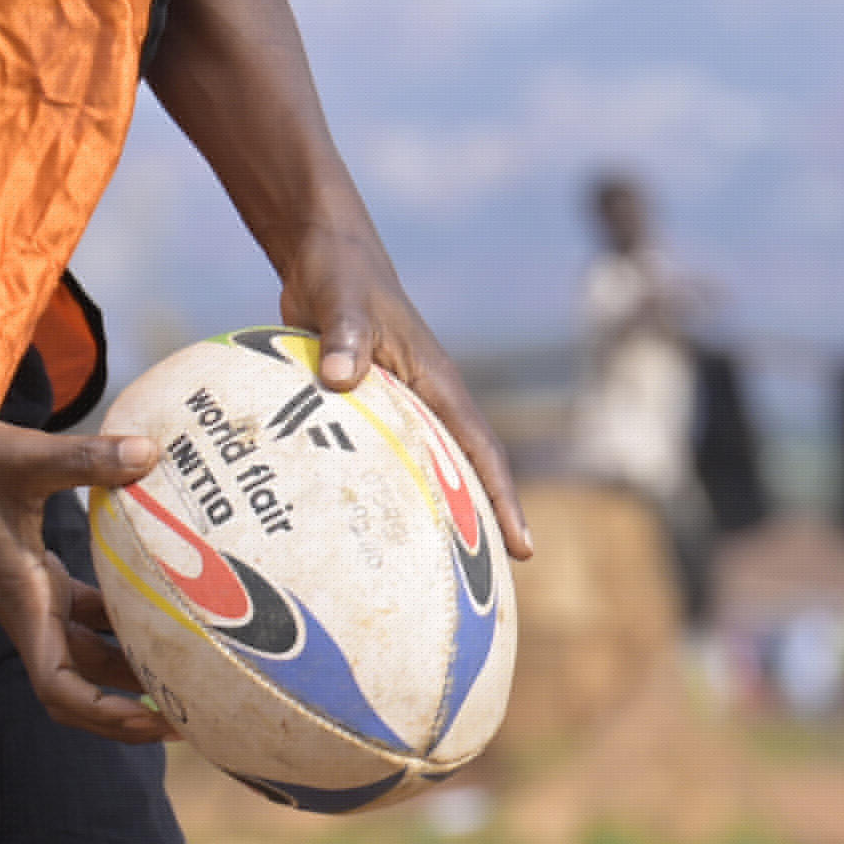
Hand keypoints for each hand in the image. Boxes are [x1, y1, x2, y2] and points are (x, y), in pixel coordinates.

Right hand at [0, 409, 175, 743]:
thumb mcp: (21, 457)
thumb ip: (86, 459)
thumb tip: (149, 454)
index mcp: (24, 601)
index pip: (60, 687)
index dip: (106, 714)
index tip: (153, 719)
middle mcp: (30, 610)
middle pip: (82, 687)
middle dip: (131, 709)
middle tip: (193, 712)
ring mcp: (33, 596)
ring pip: (87, 654)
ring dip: (130, 670)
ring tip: (190, 669)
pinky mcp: (35, 575)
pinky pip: (84, 616)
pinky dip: (119, 622)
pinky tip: (162, 602)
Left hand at [279, 224, 527, 555]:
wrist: (322, 255)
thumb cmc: (339, 273)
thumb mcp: (341, 298)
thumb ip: (343, 334)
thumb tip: (340, 378)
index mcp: (435, 382)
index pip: (480, 450)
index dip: (503, 500)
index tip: (522, 549)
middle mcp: (425, 401)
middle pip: (460, 475)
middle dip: (477, 527)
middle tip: (485, 587)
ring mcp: (396, 406)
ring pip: (418, 474)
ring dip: (426, 519)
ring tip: (425, 579)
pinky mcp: (364, 407)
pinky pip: (373, 460)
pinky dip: (370, 494)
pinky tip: (346, 534)